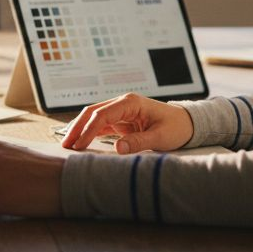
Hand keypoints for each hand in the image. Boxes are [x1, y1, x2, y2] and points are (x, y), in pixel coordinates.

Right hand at [61, 92, 193, 153]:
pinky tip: (79, 142)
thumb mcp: (161, 137)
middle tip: (65, 145)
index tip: (79, 146)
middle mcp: (122, 103)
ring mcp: (120, 111)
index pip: (102, 115)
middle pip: (92, 112)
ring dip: (80, 129)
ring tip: (67, 145)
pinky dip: (88, 132)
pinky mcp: (121, 120)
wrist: (186, 123)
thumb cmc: (177, 127)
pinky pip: (100, 124)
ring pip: (93, 117)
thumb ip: (139, 142)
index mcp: (130, 103)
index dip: (88, 130)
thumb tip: (118, 148)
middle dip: (77, 127)